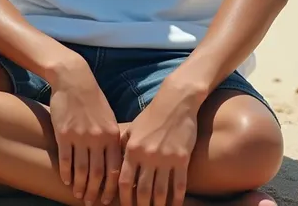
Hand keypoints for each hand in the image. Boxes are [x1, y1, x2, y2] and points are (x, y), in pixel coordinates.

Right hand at [49, 59, 121, 205]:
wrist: (74, 79)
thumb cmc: (92, 98)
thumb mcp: (108, 116)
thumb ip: (112, 138)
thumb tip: (118, 162)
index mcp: (112, 134)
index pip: (115, 169)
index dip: (112, 188)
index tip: (109, 200)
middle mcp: (98, 137)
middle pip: (99, 174)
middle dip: (95, 192)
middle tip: (91, 203)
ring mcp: (80, 136)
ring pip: (81, 170)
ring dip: (80, 186)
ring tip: (78, 195)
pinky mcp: (64, 133)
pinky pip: (66, 160)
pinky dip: (66, 174)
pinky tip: (65, 180)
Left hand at [119, 85, 199, 205]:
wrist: (176, 101)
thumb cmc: (152, 115)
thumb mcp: (134, 128)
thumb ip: (124, 146)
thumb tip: (114, 164)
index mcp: (132, 149)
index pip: (123, 181)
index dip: (123, 198)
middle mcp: (147, 155)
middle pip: (142, 191)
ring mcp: (166, 158)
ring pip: (160, 192)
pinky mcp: (182, 158)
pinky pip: (179, 185)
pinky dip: (176, 199)